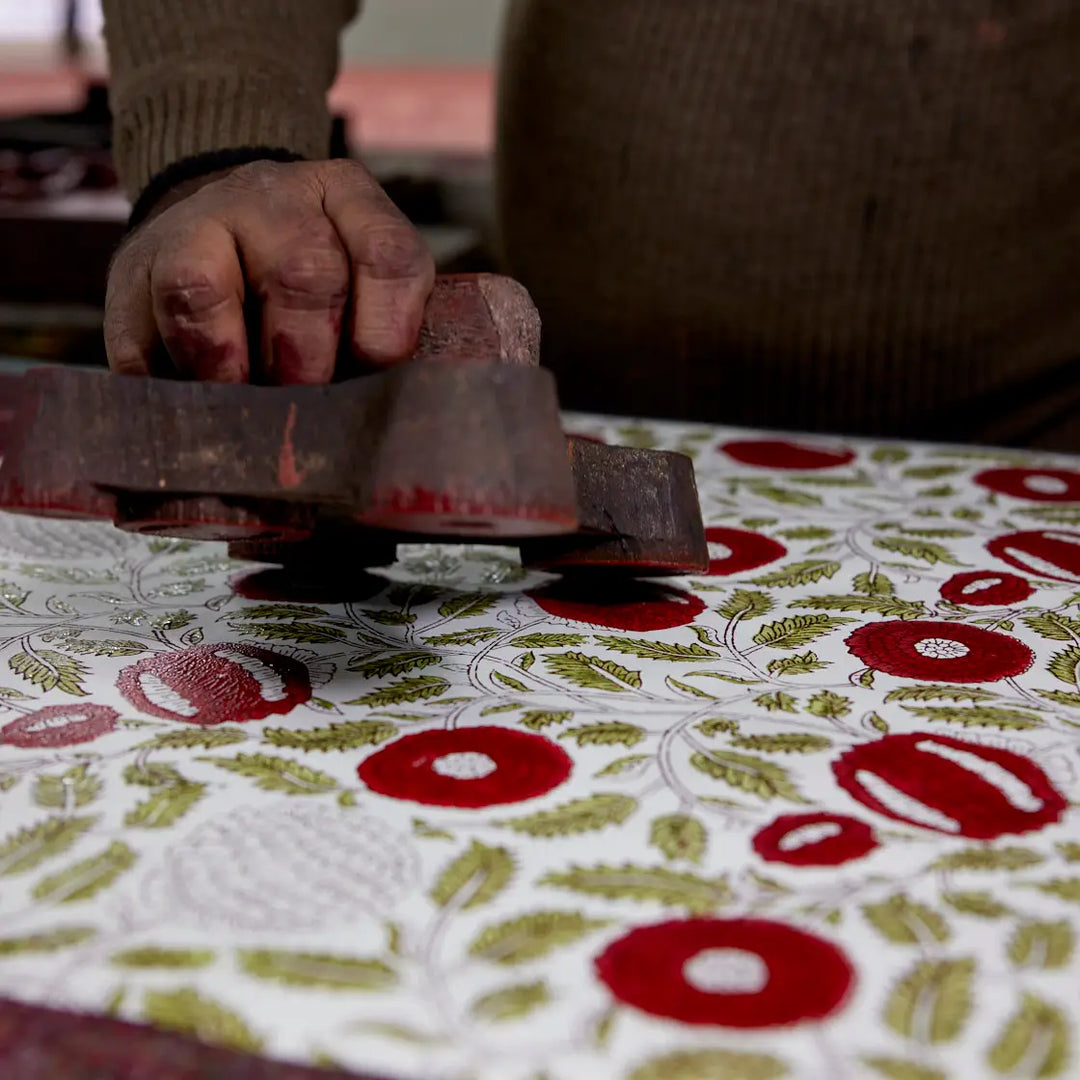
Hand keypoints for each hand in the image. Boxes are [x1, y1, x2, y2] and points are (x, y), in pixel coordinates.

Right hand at [104, 159, 434, 382]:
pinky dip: (164, 382)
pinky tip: (190, 401)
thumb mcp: (363, 275)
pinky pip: (137, 334)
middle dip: (305, 352)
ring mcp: (192, 224)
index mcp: (344, 197)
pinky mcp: (132, 270)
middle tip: (304, 397)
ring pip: (198, 289)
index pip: (385, 255)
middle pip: (300, 273)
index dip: (384, 326)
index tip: (373, 369)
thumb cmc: (315, 273)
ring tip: (237, 400)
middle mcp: (271, 198)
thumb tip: (386, 403)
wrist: (215, 215)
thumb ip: (383, 325)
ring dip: (223, 361)